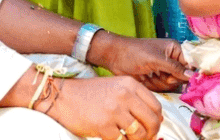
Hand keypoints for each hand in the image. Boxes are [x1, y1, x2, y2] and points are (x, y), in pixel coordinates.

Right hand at [46, 76, 162, 139]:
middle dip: (151, 134)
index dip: (157, 121)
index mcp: (129, 84)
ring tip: (127, 139)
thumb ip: (135, 99)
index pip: (156, 106)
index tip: (152, 127)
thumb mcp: (115, 88)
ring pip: (139, 134)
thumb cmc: (89, 94)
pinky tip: (112, 137)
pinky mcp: (103, 125)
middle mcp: (124, 95)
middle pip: (152, 121)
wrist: (62, 96)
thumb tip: (157, 119)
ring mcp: (114, 110)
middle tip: (144, 139)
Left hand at [88, 32, 187, 91]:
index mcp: (174, 49)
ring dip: (157, 83)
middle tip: (154, 72)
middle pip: (180, 79)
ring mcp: (163, 70)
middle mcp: (171, 60)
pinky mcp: (155, 79)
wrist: (114, 57)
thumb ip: (174, 68)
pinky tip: (143, 78)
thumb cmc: (133, 52)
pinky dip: (152, 86)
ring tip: (147, 73)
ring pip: (170, 86)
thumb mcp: (155, 59)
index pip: (188, 66)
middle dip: (166, 79)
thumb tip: (192, 75)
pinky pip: (161, 89)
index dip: (182, 75)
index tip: (170, 76)